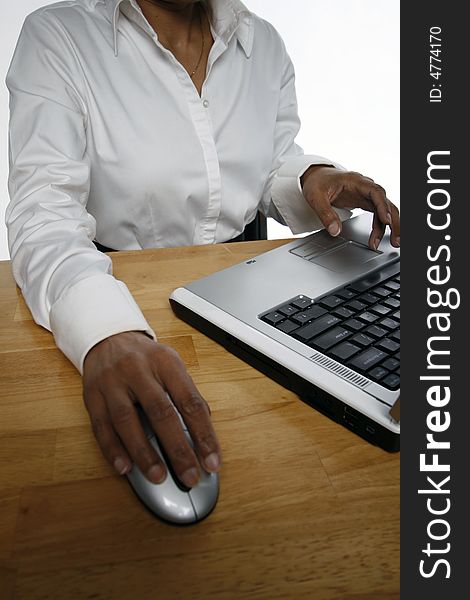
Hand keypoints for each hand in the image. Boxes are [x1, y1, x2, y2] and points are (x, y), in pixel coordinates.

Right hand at [82, 331, 220, 486]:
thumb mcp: (171, 364)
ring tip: (158, 475)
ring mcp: (113, 382)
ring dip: (144, 453)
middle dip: (177, 449)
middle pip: (161, 412)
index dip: (203, 434)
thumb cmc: (145, 358)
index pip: (190, 401)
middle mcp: (138, 369)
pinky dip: (113, 450)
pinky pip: (101, 427)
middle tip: (190, 475)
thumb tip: (203, 431)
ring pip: (128, 421)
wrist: (108, 338)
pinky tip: (124, 467)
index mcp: (165, 362)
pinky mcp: (92, 395)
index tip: (211, 460)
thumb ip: (186, 394)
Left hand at [301, 166, 399, 249]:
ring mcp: (367, 195)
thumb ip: (325, 214)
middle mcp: (365, 187)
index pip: (375, 192)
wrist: (317, 177)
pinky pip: (378, 215)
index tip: (386, 220)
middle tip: (397, 238)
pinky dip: (379, 227)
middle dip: (394, 221)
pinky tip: (376, 240)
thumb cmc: (317, 182)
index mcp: (355, 181)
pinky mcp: (366, 203)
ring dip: (390, 226)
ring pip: (385, 210)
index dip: (382, 205)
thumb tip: (334, 231)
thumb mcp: (316, 197)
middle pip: (386, 202)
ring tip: (393, 242)